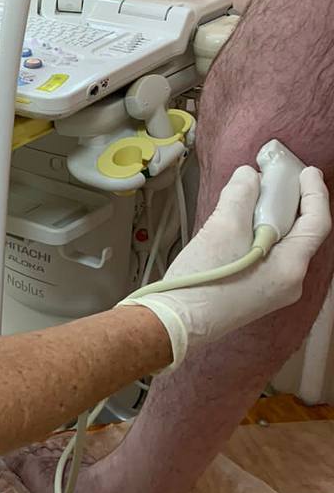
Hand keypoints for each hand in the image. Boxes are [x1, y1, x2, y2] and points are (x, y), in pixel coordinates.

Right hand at [122, 165, 330, 369]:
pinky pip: (267, 257)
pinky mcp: (253, 294)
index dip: (314, 193)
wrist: (175, 321)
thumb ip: (241, 195)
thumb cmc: (202, 281)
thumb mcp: (223, 228)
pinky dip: (258, 234)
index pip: (316, 223)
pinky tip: (240, 224)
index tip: (306, 171)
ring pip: (281, 245)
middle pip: (300, 233)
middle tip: (274, 178)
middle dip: (289, 203)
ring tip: (252, 197)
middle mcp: (289, 283)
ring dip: (270, 218)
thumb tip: (249, 176)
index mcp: (291, 268)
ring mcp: (272, 292)